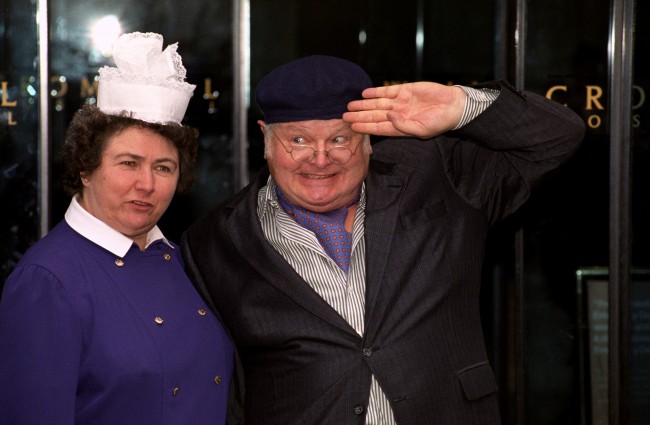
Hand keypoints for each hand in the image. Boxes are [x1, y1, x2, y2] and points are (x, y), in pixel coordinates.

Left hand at [343, 82, 466, 137]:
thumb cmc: (440, 122)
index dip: (364, 127)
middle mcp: (397, 114)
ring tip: (350, 105)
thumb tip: (389, 117)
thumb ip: (404, 126)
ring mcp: (400, 102)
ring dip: (363, 104)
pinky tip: (365, 93)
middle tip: (344, 116)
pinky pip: (387, 91)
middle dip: (359, 116)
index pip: (377, 127)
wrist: (453, 106)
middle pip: (373, 115)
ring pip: (377, 103)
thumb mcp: (422, 130)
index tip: (352, 126)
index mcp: (400, 127)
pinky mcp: (406, 89)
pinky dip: (376, 92)